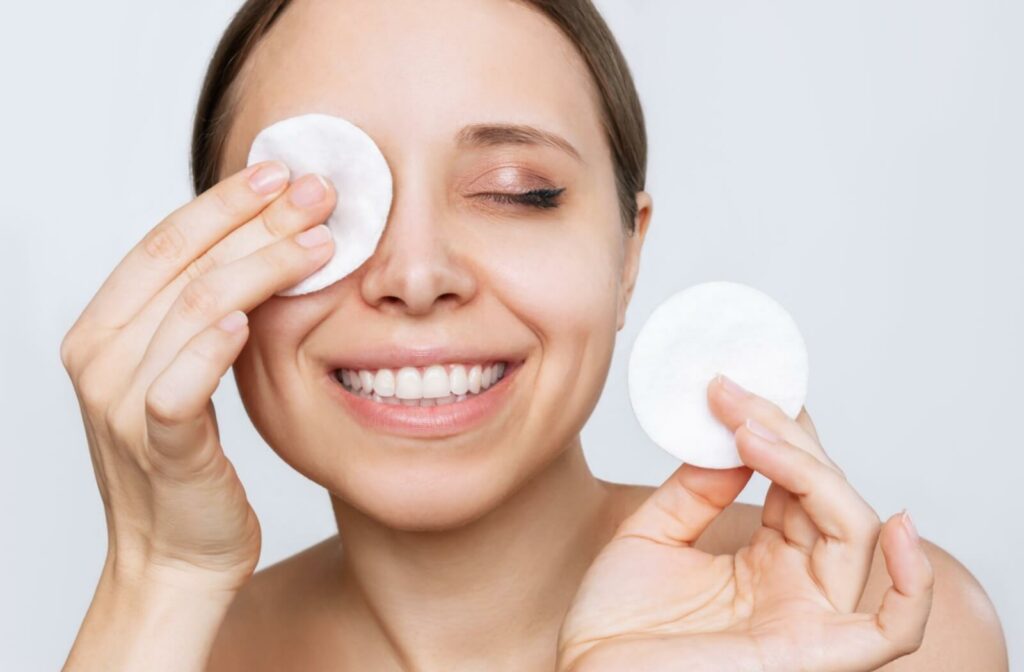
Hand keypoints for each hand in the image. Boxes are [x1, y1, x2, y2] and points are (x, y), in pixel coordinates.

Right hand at [59, 163, 335, 591]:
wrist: (177, 558)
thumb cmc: (189, 462)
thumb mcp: (187, 373)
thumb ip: (203, 315)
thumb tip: (263, 243)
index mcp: (104, 330)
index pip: (165, 243)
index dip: (224, 202)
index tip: (280, 170)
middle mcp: (101, 358)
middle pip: (184, 264)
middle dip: (256, 219)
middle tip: (318, 191)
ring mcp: (122, 403)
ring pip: (193, 309)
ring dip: (260, 267)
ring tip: (321, 242)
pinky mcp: (159, 448)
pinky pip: (178, 387)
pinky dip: (211, 349)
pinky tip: (249, 320)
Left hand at [557, 375, 933, 671]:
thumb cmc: (615, 629)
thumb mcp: (650, 536)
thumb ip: (695, 490)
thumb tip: (737, 436)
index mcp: (765, 565)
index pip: (798, 487)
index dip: (777, 433)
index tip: (734, 389)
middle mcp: (795, 590)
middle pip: (828, 498)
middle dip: (786, 437)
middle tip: (735, 396)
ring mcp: (808, 621)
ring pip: (853, 532)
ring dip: (809, 469)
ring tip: (750, 431)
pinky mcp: (813, 655)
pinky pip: (893, 631)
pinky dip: (915, 583)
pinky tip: (899, 525)